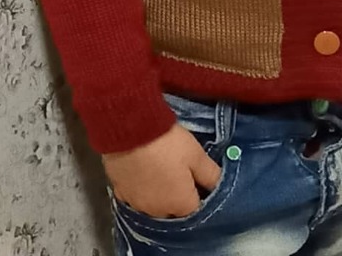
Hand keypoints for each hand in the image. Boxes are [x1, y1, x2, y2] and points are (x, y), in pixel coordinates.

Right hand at [102, 124, 221, 217]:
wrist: (129, 129)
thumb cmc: (167, 143)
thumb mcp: (196, 154)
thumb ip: (211, 174)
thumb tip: (221, 187)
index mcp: (181, 205)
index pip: (197, 210)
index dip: (201, 196)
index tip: (200, 181)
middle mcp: (159, 212)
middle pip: (174, 212)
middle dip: (179, 198)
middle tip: (180, 174)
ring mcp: (137, 204)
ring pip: (153, 207)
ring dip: (159, 196)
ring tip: (161, 174)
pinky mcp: (120, 192)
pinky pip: (134, 197)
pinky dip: (140, 190)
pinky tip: (142, 177)